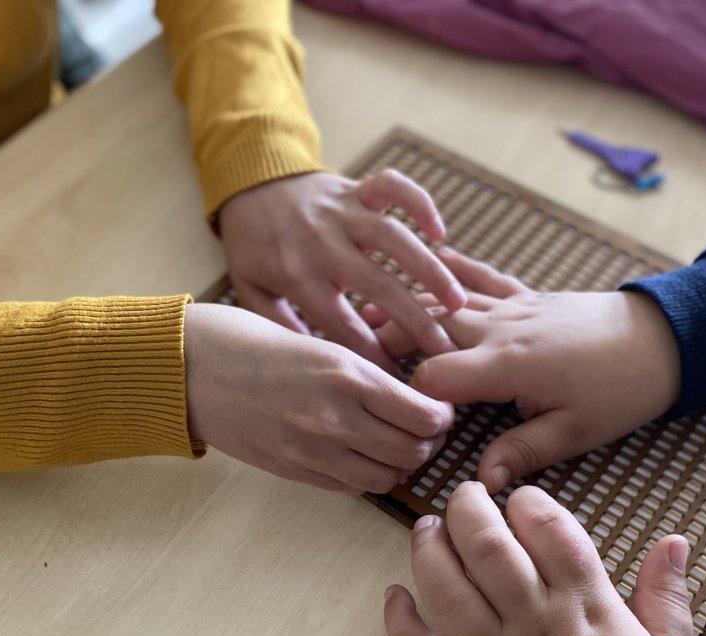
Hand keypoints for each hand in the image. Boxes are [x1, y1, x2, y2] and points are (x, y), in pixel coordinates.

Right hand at [184, 303, 452, 492]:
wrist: (190, 368)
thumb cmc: (251, 342)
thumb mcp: (320, 344)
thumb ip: (364, 375)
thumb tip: (410, 398)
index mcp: (348, 374)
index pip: (425, 416)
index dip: (441, 417)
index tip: (437, 408)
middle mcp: (335, 417)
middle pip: (413, 452)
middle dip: (427, 444)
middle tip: (424, 431)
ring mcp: (312, 449)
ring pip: (385, 477)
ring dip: (397, 465)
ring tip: (392, 446)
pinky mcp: (293, 470)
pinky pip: (350, 486)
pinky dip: (365, 476)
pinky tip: (359, 455)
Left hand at [218, 171, 466, 370]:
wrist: (248, 182)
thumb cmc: (253, 245)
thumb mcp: (252, 292)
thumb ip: (282, 326)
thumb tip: (319, 366)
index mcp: (297, 276)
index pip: (342, 326)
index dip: (372, 356)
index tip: (397, 383)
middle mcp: (323, 243)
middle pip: (378, 285)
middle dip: (415, 320)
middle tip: (444, 349)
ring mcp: (342, 212)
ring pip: (394, 237)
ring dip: (429, 269)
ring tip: (457, 301)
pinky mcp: (355, 188)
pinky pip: (392, 186)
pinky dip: (419, 203)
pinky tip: (440, 234)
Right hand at [367, 249, 681, 491]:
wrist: (666, 339)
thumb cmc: (622, 390)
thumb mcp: (576, 432)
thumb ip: (523, 452)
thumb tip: (480, 481)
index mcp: (506, 365)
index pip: (434, 375)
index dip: (402, 391)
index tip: (381, 404)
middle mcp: (500, 329)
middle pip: (427, 326)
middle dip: (386, 336)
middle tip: (347, 345)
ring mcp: (512, 307)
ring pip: (447, 298)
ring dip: (407, 302)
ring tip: (366, 307)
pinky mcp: (527, 298)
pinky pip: (481, 277)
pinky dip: (453, 269)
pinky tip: (429, 256)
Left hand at [383, 481, 697, 635]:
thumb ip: (667, 595)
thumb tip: (674, 540)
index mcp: (588, 606)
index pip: (548, 527)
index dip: (528, 501)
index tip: (520, 499)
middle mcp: (534, 622)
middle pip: (486, 543)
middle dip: (467, 507)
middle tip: (462, 498)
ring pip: (444, 586)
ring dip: (427, 549)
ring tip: (426, 531)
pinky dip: (398, 620)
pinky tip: (395, 596)